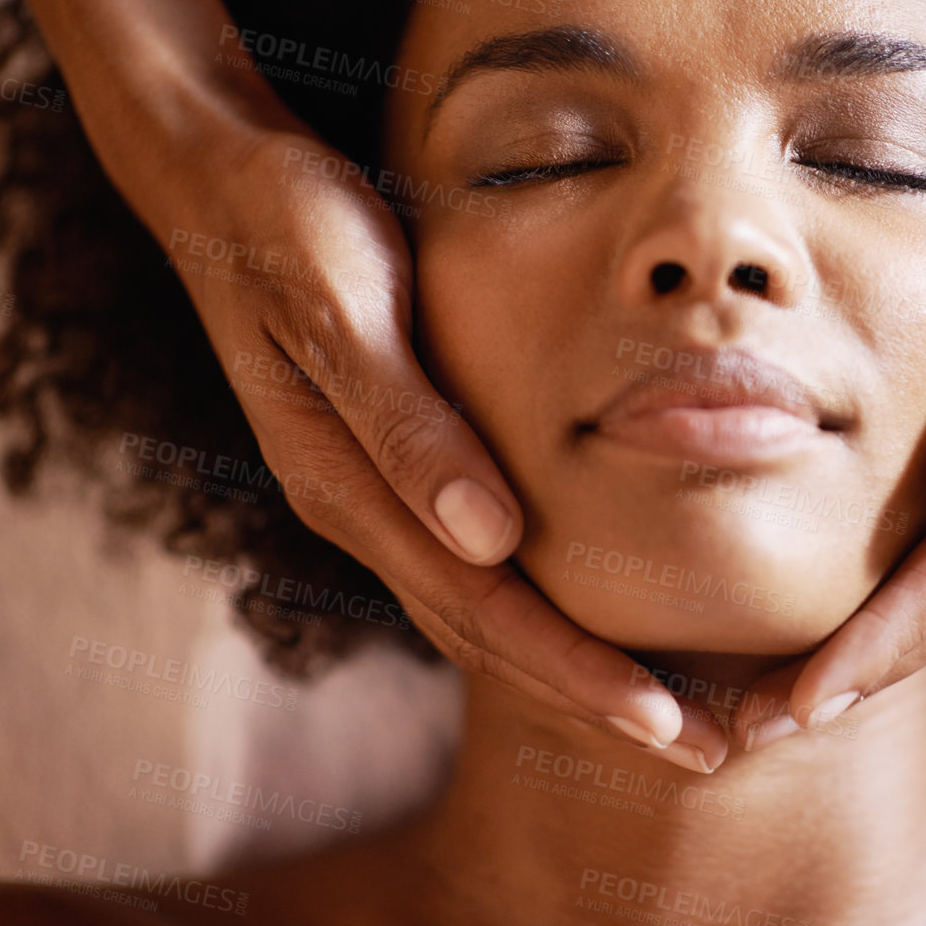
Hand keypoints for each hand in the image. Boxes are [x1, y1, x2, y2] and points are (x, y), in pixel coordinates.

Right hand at [150, 114, 724, 771]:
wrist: (218, 176)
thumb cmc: (288, 225)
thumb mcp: (343, 306)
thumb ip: (407, 423)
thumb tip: (489, 542)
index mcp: (349, 486)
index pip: (484, 612)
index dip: (576, 674)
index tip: (666, 725)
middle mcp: (361, 508)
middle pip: (489, 635)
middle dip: (594, 697)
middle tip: (706, 749)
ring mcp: (372, 491)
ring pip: (482, 608)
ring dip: (572, 665)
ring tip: (669, 709)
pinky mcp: (391, 460)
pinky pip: (472, 560)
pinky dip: (538, 604)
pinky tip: (588, 616)